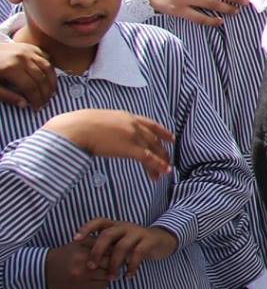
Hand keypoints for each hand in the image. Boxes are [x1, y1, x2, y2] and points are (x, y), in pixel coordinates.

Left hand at [0, 41, 54, 111]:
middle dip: (45, 93)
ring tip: (52, 93)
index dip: (36, 99)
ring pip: (47, 68)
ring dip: (52, 82)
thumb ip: (7, 96)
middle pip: (41, 78)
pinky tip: (48, 78)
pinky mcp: (31, 47)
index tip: (37, 108)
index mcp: (12, 68)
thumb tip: (24, 105)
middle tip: (46, 103)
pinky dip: (49, 69)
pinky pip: (46, 58)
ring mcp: (28, 51)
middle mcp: (23, 58)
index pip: (30, 87)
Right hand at [41, 109, 172, 176]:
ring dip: (161, 161)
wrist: (75, 128)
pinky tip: (163, 172)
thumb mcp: (97, 121)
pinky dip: (158, 165)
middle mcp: (133, 125)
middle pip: (154, 139)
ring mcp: (132, 135)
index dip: (162, 132)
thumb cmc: (77, 126)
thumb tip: (98, 134)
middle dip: (162, 151)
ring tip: (165, 171)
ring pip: (153, 149)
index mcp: (125, 116)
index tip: (170, 138)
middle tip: (167, 160)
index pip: (150, 124)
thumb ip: (104, 128)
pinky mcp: (129, 148)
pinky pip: (148, 158)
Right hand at [44, 242, 109, 288]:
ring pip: (105, 285)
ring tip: (97, 277)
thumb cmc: (67, 254)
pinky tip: (92, 287)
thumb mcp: (81, 243)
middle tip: (105, 269)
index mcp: (83, 257)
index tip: (112, 259)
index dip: (113, 259)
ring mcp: (77, 286)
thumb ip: (99, 243)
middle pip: (109, 273)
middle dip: (109, 270)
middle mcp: (80, 272)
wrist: (45, 269)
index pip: (110, 259)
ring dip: (104, 282)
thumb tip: (118, 247)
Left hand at [74, 218, 176, 279]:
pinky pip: (138, 253)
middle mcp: (125, 226)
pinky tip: (128, 276)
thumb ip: (105, 248)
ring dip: (114, 264)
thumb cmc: (133, 244)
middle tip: (91, 267)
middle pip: (107, 234)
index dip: (86, 228)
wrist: (161, 240)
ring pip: (122, 246)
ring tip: (111, 278)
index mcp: (115, 225)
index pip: (98, 221)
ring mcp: (138, 232)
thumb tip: (83, 262)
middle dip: (97, 251)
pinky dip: (132, 266)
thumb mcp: (118, 242)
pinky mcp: (149, 240)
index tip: (75, 240)